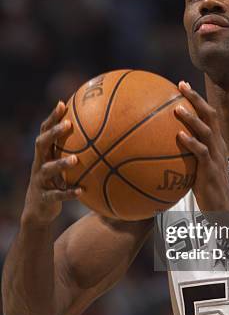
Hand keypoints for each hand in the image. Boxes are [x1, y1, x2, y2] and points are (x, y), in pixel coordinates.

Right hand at [23, 101, 80, 225]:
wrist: (39, 210)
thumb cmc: (56, 183)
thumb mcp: (62, 168)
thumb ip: (75, 153)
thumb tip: (105, 140)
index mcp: (44, 154)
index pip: (44, 131)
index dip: (52, 118)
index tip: (62, 104)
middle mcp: (39, 164)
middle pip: (41, 144)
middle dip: (53, 133)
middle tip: (68, 124)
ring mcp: (40, 181)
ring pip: (47, 169)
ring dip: (61, 163)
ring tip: (75, 159)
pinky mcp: (44, 198)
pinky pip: (56, 195)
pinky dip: (68, 193)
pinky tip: (81, 191)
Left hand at [175, 81, 228, 212]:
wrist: (223, 208)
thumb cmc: (207, 188)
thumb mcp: (198, 167)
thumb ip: (187, 154)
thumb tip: (164, 146)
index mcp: (216, 143)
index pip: (208, 115)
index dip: (197, 99)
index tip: (182, 86)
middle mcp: (218, 146)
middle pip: (210, 116)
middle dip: (196, 99)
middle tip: (181, 86)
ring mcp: (216, 157)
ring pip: (206, 131)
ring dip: (192, 119)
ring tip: (177, 108)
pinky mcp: (211, 170)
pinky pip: (201, 153)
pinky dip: (191, 143)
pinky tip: (179, 136)